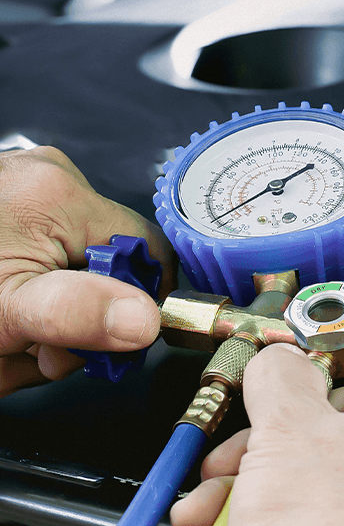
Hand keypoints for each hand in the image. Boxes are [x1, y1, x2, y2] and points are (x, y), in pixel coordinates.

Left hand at [0, 146, 174, 395]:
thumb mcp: (4, 316)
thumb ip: (78, 317)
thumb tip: (145, 320)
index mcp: (60, 194)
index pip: (148, 255)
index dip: (131, 309)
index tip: (90, 345)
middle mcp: (46, 175)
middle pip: (108, 262)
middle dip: (77, 317)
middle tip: (29, 349)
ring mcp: (19, 185)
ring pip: (70, 264)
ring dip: (44, 311)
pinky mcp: (1, 202)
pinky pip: (36, 254)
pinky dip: (18, 293)